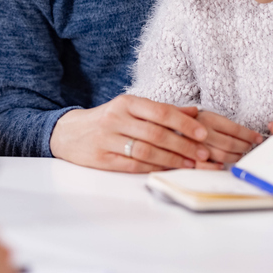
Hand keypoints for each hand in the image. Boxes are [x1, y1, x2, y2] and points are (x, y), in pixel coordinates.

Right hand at [49, 95, 209, 172]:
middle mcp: (116, 118)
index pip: (160, 111)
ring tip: (190, 164)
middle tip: (203, 154)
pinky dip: (154, 168)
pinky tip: (168, 170)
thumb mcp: (131, 109)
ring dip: (172, 160)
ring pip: (146, 151)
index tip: (203, 134)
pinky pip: (133, 165)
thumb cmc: (107, 120)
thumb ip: (161, 110)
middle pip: (156, 133)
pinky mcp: (102, 159)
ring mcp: (107, 139)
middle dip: (183, 145)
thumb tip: (194, 111)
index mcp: (125, 103)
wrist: (69, 133)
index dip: (184, 123)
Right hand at [195, 110, 263, 166]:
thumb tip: (253, 137)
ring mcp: (196, 146)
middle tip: (249, 146)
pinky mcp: (190, 157)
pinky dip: (217, 166)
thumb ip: (226, 125)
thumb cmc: (198, 122)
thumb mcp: (210, 116)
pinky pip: (207, 166)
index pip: (235, 129)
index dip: (249, 135)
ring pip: (223, 156)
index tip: (258, 138)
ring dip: (235, 157)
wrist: (174, 125)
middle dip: (244, 146)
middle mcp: (202, 132)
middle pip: (231, 144)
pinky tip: (222, 164)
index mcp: (209, 119)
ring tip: (239, 154)